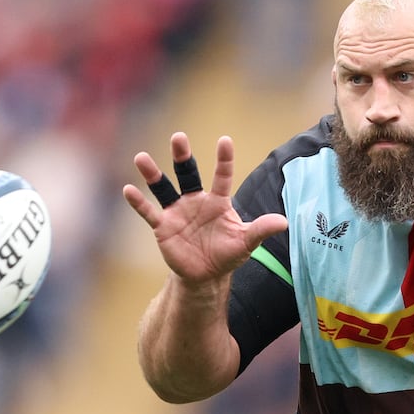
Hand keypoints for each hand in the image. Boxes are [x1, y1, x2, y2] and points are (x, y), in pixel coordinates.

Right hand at [123, 132, 287, 284]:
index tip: (224, 140)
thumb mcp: (246, 242)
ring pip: (164, 188)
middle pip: (188, 174)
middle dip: (182, 156)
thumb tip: (284, 222)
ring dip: (153, 174)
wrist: (205, 275)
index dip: (223, 160)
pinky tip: (128, 189)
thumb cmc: (227, 253)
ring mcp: (177, 212)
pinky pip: (149, 213)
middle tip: (178, 137)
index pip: (222, 176)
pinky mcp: (163, 227)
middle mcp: (196, 201)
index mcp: (218, 202)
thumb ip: (261, 229)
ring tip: (141, 158)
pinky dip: (139, 203)